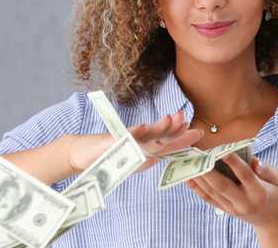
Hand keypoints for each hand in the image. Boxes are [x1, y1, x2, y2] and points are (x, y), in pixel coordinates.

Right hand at [67, 110, 202, 173]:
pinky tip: (143, 127)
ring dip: (159, 127)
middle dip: (175, 128)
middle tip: (186, 118)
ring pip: (145, 135)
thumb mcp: (131, 160)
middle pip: (160, 136)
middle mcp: (137, 143)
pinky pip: (124, 138)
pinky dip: (134, 132)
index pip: (167, 143)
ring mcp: (125, 142)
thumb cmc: (108, 157)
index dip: (182, 138)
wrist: (80, 154)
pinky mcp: (111, 144)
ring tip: (171, 119)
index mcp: (144, 149)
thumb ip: (146, 157)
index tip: (197, 131)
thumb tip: (164, 156)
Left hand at [186, 153, 277, 231]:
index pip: (245, 176)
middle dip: (209, 170)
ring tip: (189, 163)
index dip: (235, 163)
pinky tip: (188, 177)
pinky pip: (208, 199)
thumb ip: (267, 170)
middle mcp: (245, 203)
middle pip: (223, 186)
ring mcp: (233, 209)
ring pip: (212, 193)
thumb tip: (254, 161)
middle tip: (198, 155)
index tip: (225, 150)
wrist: (275, 220)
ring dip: (199, 178)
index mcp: (260, 193)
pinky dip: (197, 188)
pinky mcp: (226, 211)